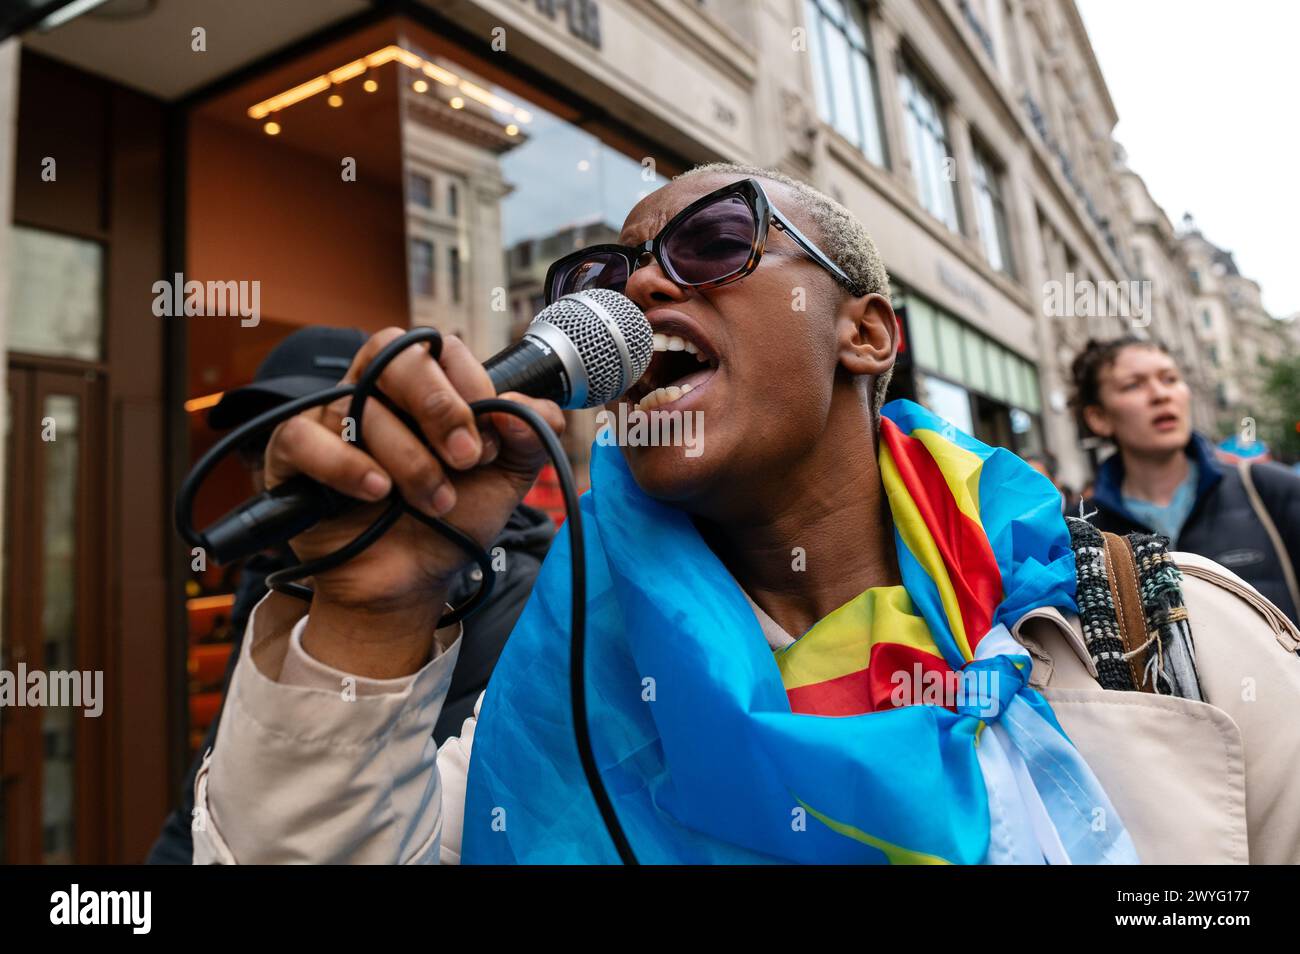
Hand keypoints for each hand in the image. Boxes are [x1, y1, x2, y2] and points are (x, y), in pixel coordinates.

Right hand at [262, 328, 563, 675]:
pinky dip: (344, 464)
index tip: (488, 439)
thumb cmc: (451, 522)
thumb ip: (530, 437)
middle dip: (439, 407)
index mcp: (425, 389)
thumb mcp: (506, 480)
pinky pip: (304, 437)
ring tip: (433, 502)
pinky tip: (375, 491)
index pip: (440, 350)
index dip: (469, 387)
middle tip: (464, 458)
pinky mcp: (293, 455)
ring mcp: (331, 420)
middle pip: (395, 356)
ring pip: (361, 405)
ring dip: (410, 461)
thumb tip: (530, 408)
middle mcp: (376, 393)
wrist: (412, 584)